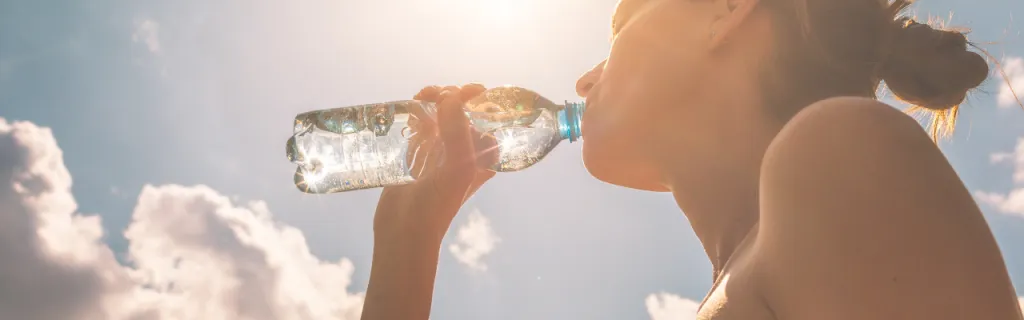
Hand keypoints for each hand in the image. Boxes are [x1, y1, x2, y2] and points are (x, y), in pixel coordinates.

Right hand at [373, 83, 497, 243]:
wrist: (404, 231)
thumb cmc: (437, 205)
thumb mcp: (457, 168)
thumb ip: (459, 132)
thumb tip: (450, 97)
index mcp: (484, 155)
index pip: (488, 116)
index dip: (478, 98)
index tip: (462, 92)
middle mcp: (465, 151)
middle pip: (463, 110)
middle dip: (451, 95)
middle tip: (435, 95)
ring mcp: (441, 151)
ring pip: (442, 113)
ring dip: (434, 99)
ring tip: (422, 97)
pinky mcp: (418, 153)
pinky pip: (422, 123)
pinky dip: (418, 111)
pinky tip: (412, 108)